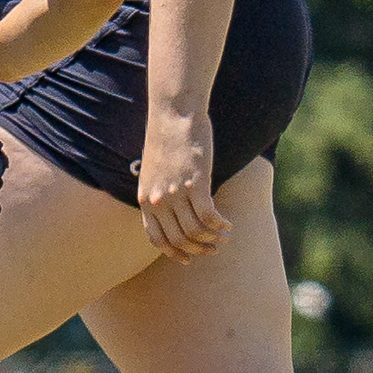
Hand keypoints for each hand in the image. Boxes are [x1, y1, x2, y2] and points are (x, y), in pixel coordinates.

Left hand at [136, 108, 227, 260]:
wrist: (172, 113)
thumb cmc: (165, 138)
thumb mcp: (151, 170)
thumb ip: (156, 192)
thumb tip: (168, 209)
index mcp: (144, 199)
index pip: (157, 240)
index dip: (174, 253)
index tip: (188, 259)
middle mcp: (157, 200)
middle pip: (180, 239)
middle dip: (199, 249)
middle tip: (214, 248)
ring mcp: (175, 193)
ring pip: (196, 231)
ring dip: (213, 238)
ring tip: (225, 236)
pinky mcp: (196, 183)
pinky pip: (209, 216)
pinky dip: (220, 224)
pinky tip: (228, 223)